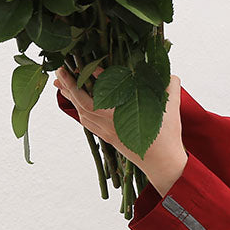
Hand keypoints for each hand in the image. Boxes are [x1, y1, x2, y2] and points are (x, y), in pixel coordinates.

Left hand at [54, 70, 187, 194]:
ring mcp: (107, 131)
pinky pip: (87, 123)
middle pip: (82, 102)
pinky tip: (76, 105)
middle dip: (69, 85)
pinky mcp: (108, 138)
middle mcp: (109, 122)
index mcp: (121, 112)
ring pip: (82, 113)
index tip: (80, 65)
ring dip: (70, 97)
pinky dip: (78, 110)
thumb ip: (170, 85)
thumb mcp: (171, 106)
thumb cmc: (167, 135)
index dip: (89, 77)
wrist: (163, 164)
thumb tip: (170, 73)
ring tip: (60, 84)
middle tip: (59, 70)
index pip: (100, 91)